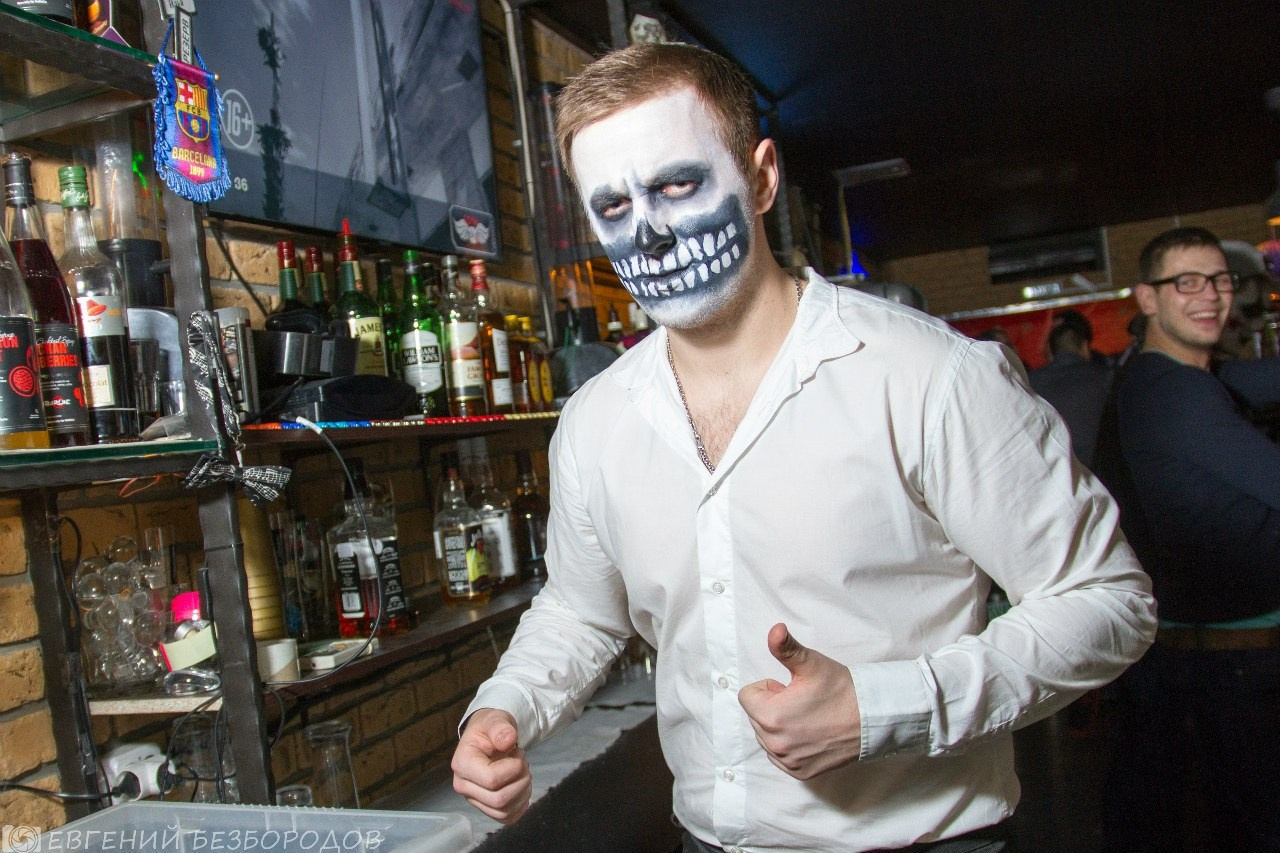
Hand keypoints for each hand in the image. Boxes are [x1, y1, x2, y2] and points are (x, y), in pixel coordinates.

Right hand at [451, 708, 532, 822]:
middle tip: (523, 763)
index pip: (491, 779)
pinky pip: (507, 818)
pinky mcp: (486, 808)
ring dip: (523, 792)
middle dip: (521, 780)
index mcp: (462, 764)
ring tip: (522, 772)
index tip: (518, 753)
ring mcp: (474, 799)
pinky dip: (521, 804)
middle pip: (499, 799)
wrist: (487, 738)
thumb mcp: (495, 719)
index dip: (513, 768)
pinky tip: (521, 786)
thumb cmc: (489, 729)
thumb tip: (508, 740)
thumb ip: (500, 727)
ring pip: (504, 811)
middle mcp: (463, 786)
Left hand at [738, 623, 861, 779]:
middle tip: (801, 702)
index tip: (790, 688)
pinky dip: (789, 744)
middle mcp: (775, 744)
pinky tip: (810, 734)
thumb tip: (774, 630)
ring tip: (807, 717)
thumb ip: (785, 647)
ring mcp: (787, 761)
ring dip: (779, 726)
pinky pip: (779, 756)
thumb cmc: (841, 690)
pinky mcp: (800, 772)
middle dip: (772, 706)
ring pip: (766, 736)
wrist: (871, 719)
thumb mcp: (811, 664)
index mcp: (771, 716)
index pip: (747, 696)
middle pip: (755, 716)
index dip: (768, 688)